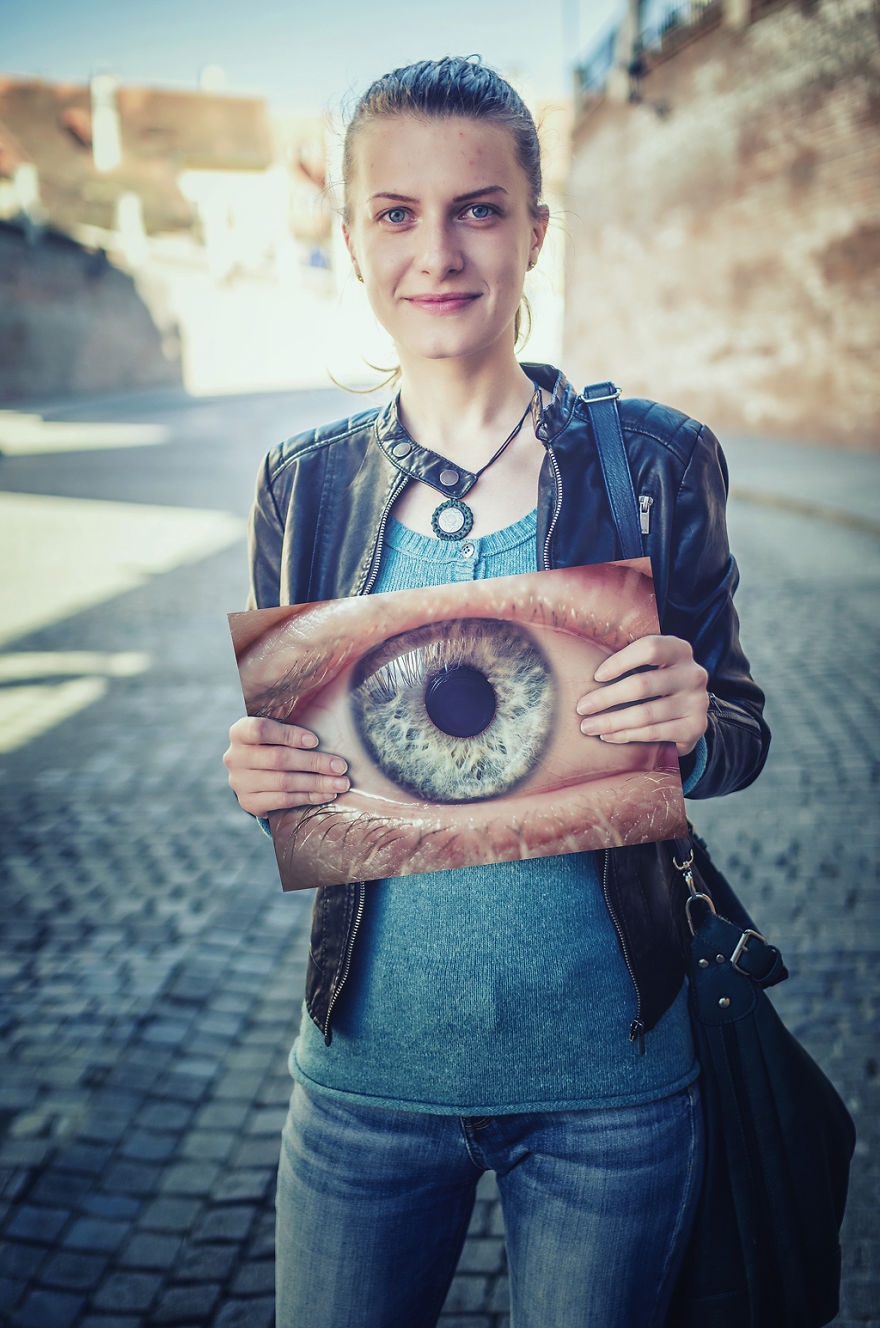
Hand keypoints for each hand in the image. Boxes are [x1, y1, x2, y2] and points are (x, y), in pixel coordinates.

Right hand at [223, 716, 349, 816]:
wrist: (254, 777)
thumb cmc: (274, 744)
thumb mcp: (277, 729)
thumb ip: (295, 719)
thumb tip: (333, 692)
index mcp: (239, 732)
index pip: (260, 730)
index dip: (288, 735)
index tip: (315, 741)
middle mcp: (235, 757)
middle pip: (278, 759)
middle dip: (314, 762)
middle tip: (341, 766)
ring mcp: (239, 782)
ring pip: (283, 782)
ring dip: (317, 783)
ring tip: (341, 783)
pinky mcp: (249, 802)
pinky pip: (282, 801)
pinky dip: (308, 797)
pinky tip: (326, 794)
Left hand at [575, 635, 708, 756]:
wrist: (689, 713)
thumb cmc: (656, 682)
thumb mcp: (651, 664)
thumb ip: (628, 659)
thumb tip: (578, 660)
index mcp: (680, 650)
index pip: (649, 648)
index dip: (620, 661)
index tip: (596, 676)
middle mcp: (693, 674)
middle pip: (642, 685)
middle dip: (605, 698)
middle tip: (581, 708)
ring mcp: (697, 702)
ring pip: (645, 714)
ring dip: (611, 722)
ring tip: (588, 726)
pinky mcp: (695, 728)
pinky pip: (653, 733)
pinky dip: (626, 736)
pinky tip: (608, 736)